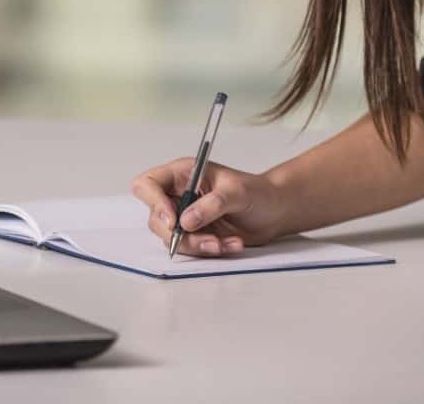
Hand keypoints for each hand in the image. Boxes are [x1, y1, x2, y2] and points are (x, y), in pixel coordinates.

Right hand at [130, 157, 286, 256]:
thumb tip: (185, 221)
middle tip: (207, 239)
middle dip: (180, 234)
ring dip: (198, 245)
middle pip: (155, 218)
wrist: (275, 212)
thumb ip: (211, 205)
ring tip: (224, 243)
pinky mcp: (196, 236)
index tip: (174, 220)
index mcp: (183, 174)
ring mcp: (186, 218)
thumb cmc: (258, 192)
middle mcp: (180, 195)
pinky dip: (210, 251)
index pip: (148, 184)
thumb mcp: (237, 192)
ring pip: (172, 239)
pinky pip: (191, 249)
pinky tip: (232, 244)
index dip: (154, 203)